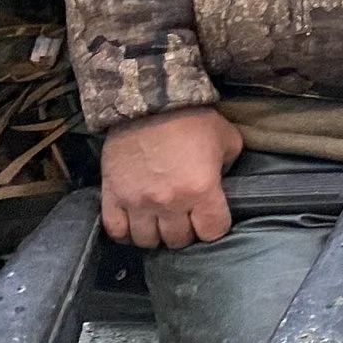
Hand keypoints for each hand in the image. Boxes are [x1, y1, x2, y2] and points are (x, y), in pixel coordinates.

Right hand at [98, 107, 241, 248]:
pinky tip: (136, 225)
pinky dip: (127, 234)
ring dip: (157, 235)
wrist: (147, 102)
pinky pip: (117, 231)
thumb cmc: (192, 119)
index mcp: (201, 190)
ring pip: (147, 240)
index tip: (212, 219)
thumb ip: (230, 167)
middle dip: (186, 232)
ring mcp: (137, 201)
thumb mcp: (228, 139)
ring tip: (161, 222)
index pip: (212, 232)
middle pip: (179, 240)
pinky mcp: (112, 196)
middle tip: (186, 219)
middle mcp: (169, 202)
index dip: (215, 228)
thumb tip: (222, 184)